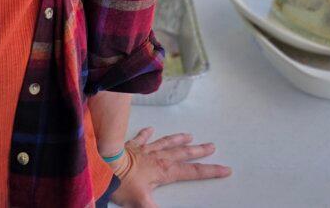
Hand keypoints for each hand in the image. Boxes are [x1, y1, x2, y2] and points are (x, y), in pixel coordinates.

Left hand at [108, 127, 229, 207]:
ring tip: (189, 135)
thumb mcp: (142, 202)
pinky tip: (151, 129)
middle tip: (212, 146)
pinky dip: (147, 133)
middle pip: (182, 153)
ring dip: (178, 139)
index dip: (210, 171)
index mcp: (164, 171)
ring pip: (166, 142)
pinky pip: (141, 137)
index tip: (225, 169)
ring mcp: (144, 150)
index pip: (192, 171)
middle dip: (198, 151)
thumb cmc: (122, 184)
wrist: (103, 164)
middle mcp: (158, 158)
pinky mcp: (131, 146)